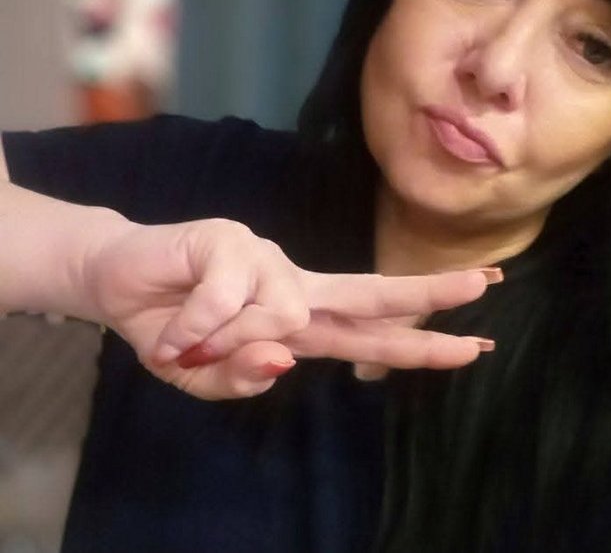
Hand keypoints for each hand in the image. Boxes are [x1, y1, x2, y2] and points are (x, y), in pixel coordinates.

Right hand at [84, 218, 500, 399]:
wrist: (118, 282)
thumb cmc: (173, 329)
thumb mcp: (202, 378)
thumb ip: (241, 378)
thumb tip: (284, 360)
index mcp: (299, 318)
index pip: (370, 330)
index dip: (422, 337)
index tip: (475, 338)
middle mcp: (294, 285)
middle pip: (371, 292)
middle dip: (428, 294)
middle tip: (485, 286)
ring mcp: (267, 258)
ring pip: (279, 317)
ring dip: (223, 344)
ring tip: (187, 339)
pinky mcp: (232, 239)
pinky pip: (226, 302)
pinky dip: (194, 329)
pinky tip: (176, 326)